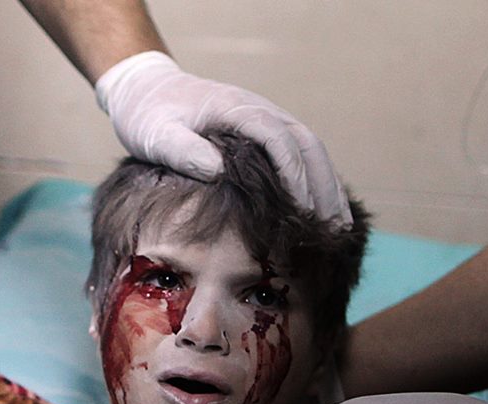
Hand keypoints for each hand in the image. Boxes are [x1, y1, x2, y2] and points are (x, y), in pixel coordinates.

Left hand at [95, 51, 351, 227]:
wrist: (147, 91)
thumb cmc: (148, 115)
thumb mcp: (156, 134)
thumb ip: (183, 150)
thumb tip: (218, 170)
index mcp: (236, 109)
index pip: (279, 140)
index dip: (295, 176)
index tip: (303, 211)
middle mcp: (260, 110)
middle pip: (307, 144)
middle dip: (323, 186)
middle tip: (333, 228)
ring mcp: (266, 119)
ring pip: (311, 149)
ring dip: (328, 185)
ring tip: (340, 225)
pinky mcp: (266, 132)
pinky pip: (301, 153)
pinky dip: (317, 180)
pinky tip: (324, 210)